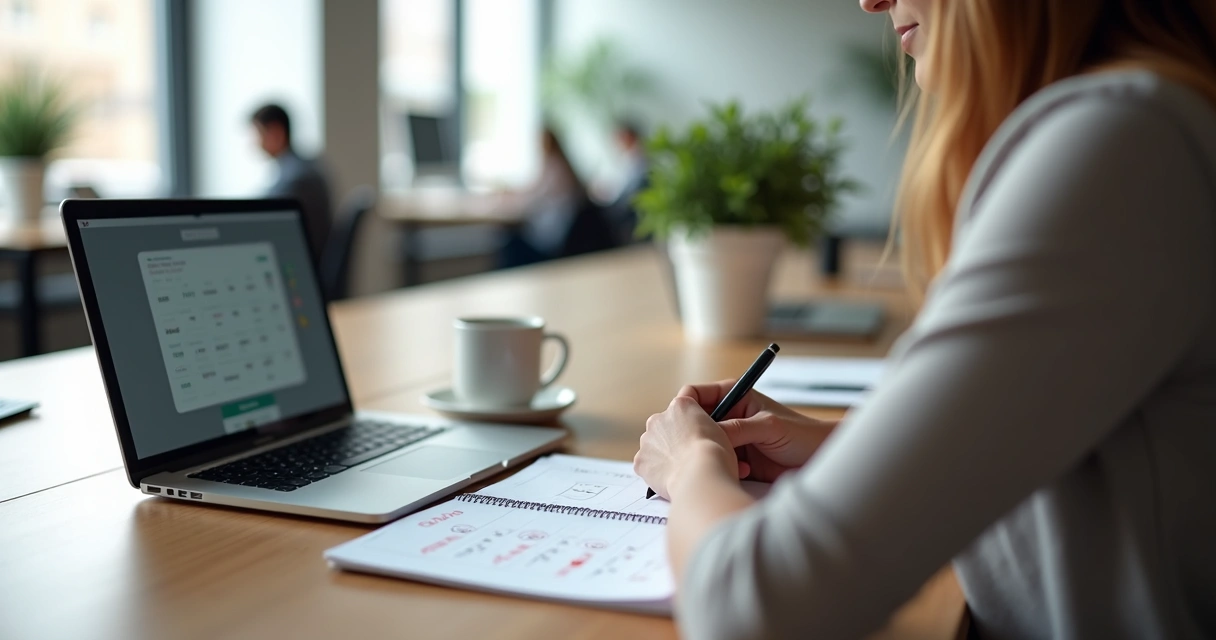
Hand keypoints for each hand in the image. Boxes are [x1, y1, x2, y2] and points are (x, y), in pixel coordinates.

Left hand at [633, 396, 738, 500]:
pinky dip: (659, 470)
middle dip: (680, 436)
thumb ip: (725, 427)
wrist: (699, 478)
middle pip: (669, 424)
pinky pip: (649, 464)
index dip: (698, 414)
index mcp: (680, 406)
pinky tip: (673, 477)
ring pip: (657, 444)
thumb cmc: (714, 454)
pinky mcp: (640, 461)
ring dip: (668, 453)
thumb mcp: (726, 434)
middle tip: (695, 451)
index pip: (688, 399)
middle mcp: (659, 419)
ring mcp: (647, 440)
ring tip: (685, 468)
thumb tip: (733, 430)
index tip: (703, 426)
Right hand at [678, 380, 837, 482]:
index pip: (696, 395)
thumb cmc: (801, 434)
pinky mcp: (736, 459)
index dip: (686, 407)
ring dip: (714, 454)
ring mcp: (731, 438)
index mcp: (734, 395)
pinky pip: (717, 462)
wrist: (820, 459)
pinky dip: (724, 467)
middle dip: (698, 437)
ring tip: (733, 463)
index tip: (685, 424)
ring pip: (705, 445)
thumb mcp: (766, 427)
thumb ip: (736, 428)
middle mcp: (729, 415)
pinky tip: (742, 472)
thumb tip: (706, 434)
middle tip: (702, 449)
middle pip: (697, 423)